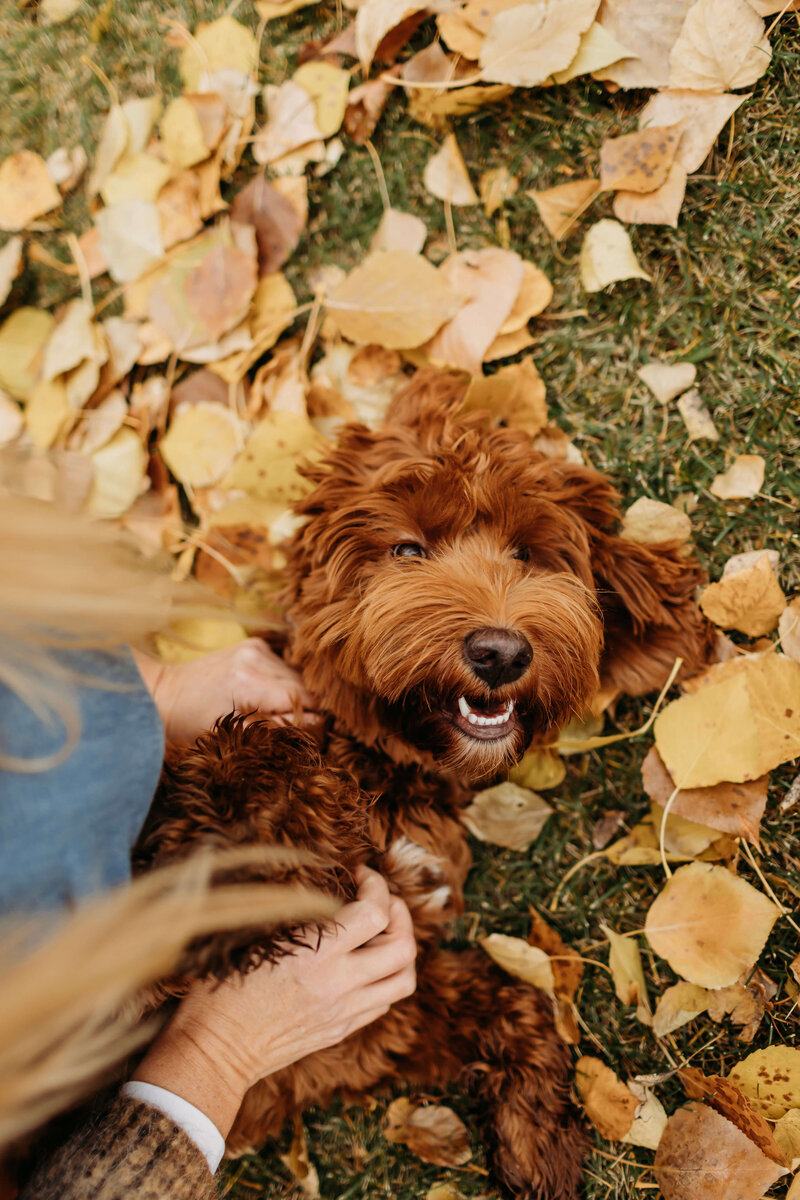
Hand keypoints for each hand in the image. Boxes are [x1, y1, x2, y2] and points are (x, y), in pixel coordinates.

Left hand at [132, 639, 315, 743]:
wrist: (166, 693)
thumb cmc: (193, 722)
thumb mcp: (231, 734)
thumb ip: (274, 728)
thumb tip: (315, 724)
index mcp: (248, 682)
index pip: (302, 699)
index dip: (310, 719)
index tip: (306, 735)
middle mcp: (254, 659)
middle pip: (302, 687)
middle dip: (303, 708)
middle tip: (290, 727)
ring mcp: (254, 648)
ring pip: (295, 676)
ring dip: (292, 695)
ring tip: (270, 711)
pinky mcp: (253, 644)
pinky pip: (283, 667)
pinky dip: (280, 683)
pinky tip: (262, 693)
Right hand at [132, 867, 416, 1136]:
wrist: (213, 1052)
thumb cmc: (221, 989)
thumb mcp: (252, 938)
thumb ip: (295, 916)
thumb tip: (321, 891)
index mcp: (314, 956)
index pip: (374, 913)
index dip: (376, 885)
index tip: (361, 873)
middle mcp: (337, 984)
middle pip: (403, 947)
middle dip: (400, 914)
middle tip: (383, 901)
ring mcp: (343, 1012)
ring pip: (403, 981)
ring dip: (402, 950)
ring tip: (384, 934)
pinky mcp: (340, 1031)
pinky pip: (383, 1002)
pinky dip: (385, 978)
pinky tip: (366, 965)